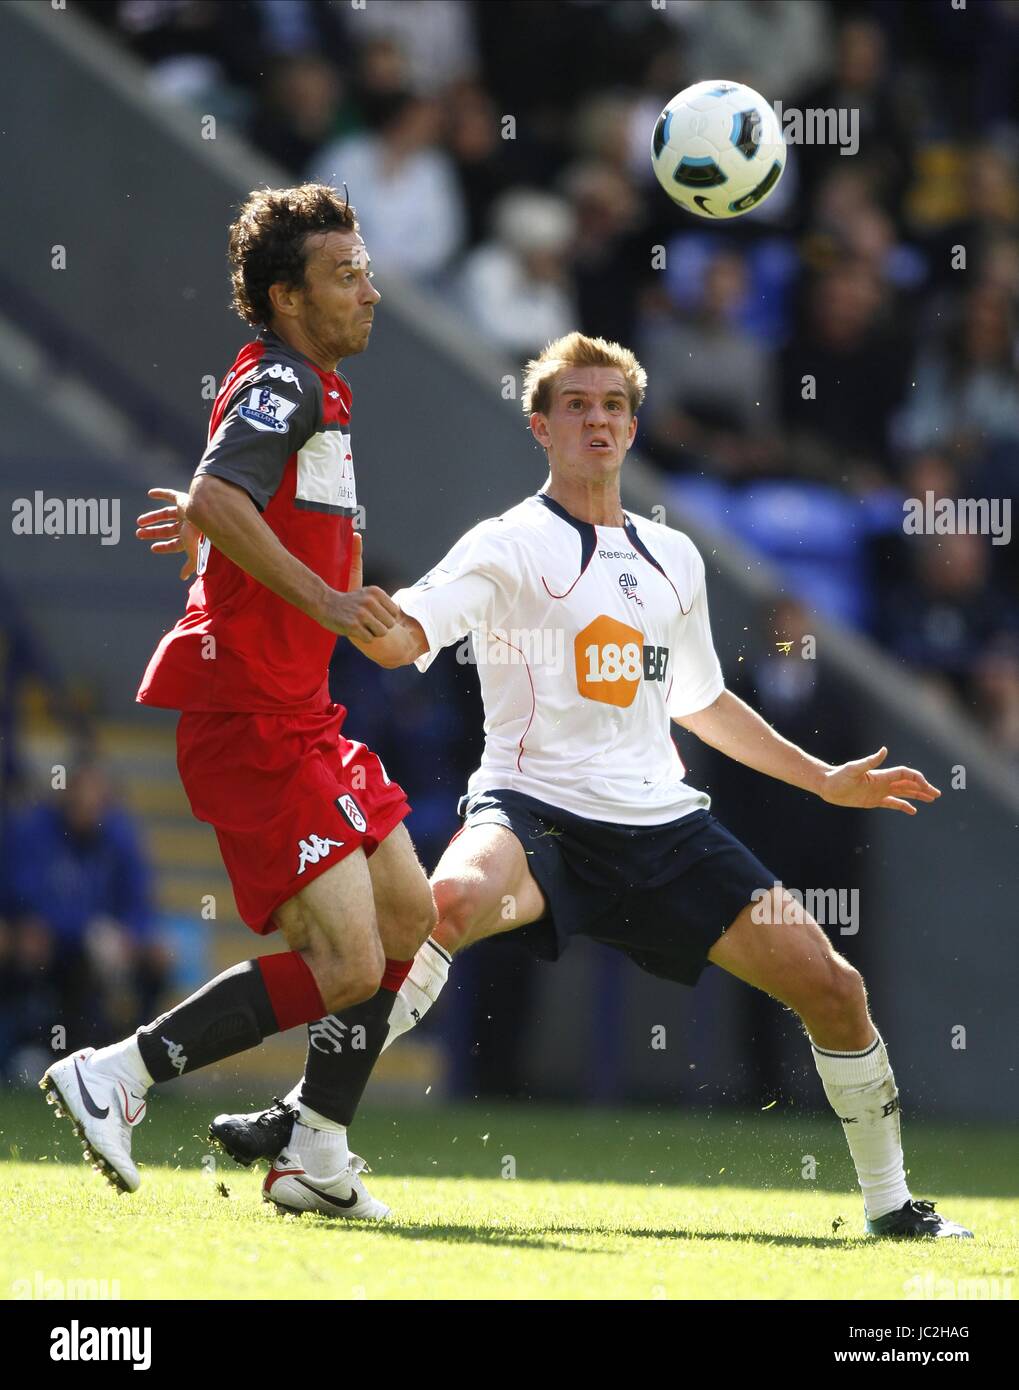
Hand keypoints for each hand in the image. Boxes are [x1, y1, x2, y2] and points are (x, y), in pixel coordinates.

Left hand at [136, 487, 198, 579]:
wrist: (207, 515)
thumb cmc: (200, 535)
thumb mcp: (193, 552)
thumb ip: (190, 564)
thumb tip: (182, 578)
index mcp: (189, 538)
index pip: (175, 544)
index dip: (164, 547)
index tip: (152, 548)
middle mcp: (187, 525)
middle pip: (167, 530)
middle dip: (153, 533)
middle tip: (139, 534)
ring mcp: (185, 512)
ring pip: (166, 514)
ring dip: (152, 518)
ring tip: (139, 522)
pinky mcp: (183, 500)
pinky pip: (170, 495)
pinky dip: (161, 493)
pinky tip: (150, 494)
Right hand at [318, 538, 399, 638]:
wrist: (323, 606)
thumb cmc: (346, 600)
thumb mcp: (358, 580)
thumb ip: (359, 561)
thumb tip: (356, 533)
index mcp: (375, 591)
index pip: (395, 613)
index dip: (386, 617)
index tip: (372, 613)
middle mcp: (370, 601)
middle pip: (390, 624)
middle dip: (379, 626)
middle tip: (365, 621)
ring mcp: (361, 615)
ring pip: (381, 633)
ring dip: (372, 633)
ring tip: (361, 625)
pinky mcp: (353, 627)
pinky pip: (369, 639)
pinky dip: (363, 638)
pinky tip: (354, 630)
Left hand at [820, 747, 940, 814]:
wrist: (827, 785)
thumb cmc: (839, 776)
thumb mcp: (854, 768)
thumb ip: (870, 761)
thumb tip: (884, 750)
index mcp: (881, 775)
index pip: (905, 775)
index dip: (917, 779)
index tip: (926, 786)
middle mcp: (883, 782)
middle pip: (908, 784)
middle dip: (923, 788)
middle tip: (937, 794)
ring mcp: (879, 791)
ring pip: (904, 793)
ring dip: (917, 795)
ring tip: (931, 799)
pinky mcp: (874, 801)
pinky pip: (893, 803)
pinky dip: (903, 806)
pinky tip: (913, 810)